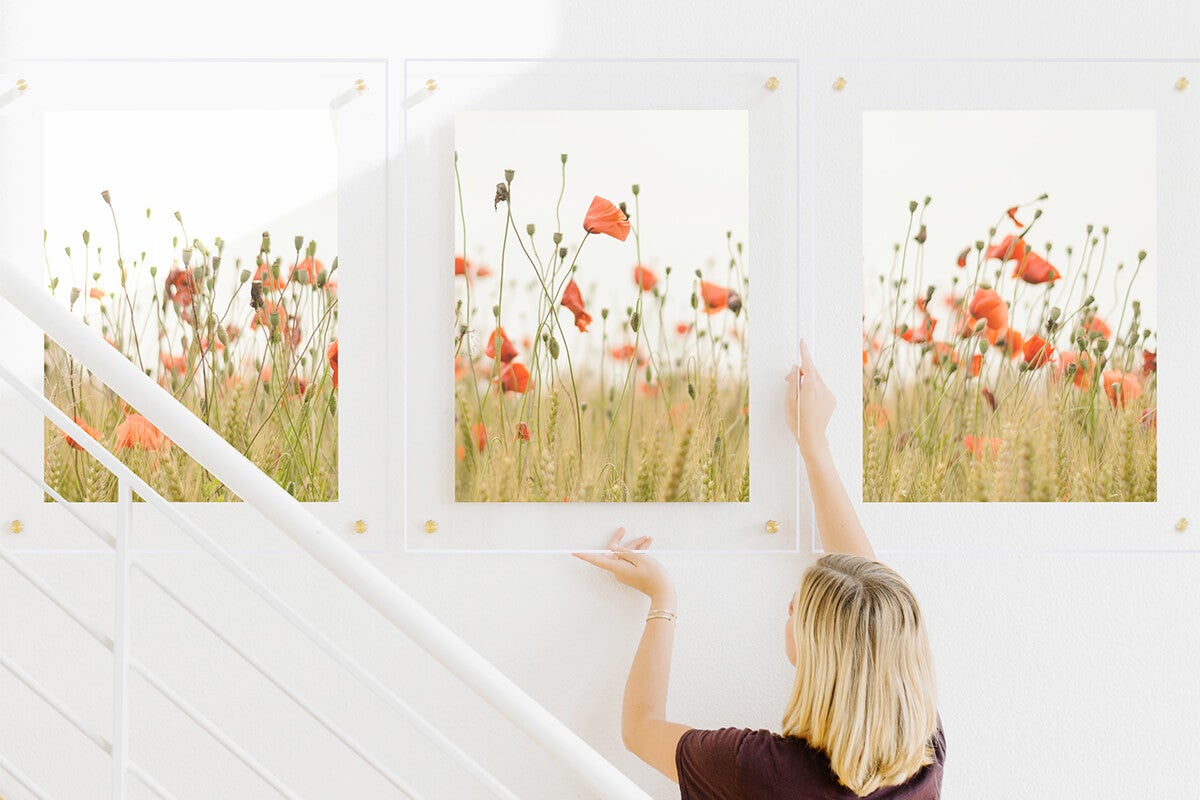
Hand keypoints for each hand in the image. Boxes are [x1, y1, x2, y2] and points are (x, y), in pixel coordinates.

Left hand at [573, 528, 674, 602]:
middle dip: (623, 542)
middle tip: (622, 529)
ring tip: (646, 539)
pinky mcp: (631, 574)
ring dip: (635, 546)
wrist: (663, 591)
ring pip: (626, 555)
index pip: (597, 560)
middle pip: (615, 552)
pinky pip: (631, 560)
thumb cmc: (653, 576)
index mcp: (617, 567)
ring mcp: (625, 573)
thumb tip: (613, 548)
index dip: (585, 555)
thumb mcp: (640, 558)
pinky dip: (638, 553)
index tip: (574, 552)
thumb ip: (625, 551)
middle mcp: (618, 571)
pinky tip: (646, 544)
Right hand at [786, 339, 835, 457]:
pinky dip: (814, 390)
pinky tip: (808, 402)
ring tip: (798, 395)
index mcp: (810, 388)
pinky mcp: (832, 400)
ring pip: (817, 381)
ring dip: (808, 382)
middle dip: (802, 372)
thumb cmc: (797, 421)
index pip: (808, 365)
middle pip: (812, 372)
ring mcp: (829, 394)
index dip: (804, 352)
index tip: (802, 342)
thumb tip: (796, 369)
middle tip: (789, 379)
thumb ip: (793, 382)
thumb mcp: (789, 400)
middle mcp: (822, 389)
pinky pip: (822, 389)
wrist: (812, 437)